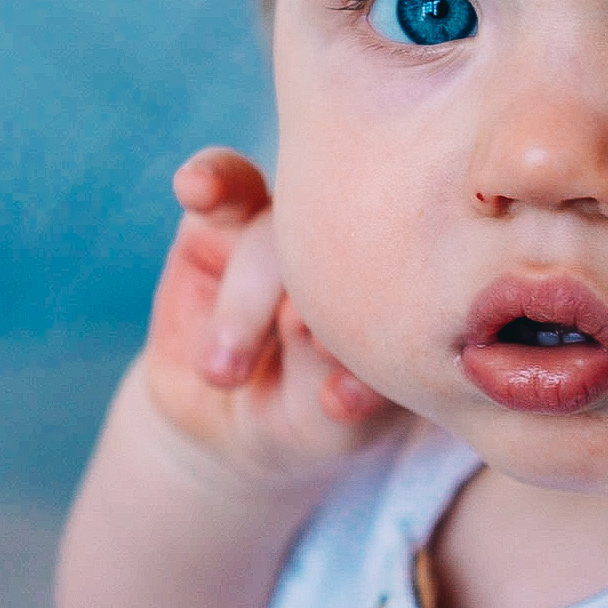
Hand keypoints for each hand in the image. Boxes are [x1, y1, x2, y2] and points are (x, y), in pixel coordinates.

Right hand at [138, 147, 403, 496]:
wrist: (222, 422)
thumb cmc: (303, 421)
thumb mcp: (325, 431)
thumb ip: (338, 399)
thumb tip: (330, 361)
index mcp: (405, 286)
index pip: (413, 280)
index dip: (378, 321)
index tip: (339, 384)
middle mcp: (356, 243)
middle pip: (344, 249)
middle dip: (310, 306)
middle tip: (289, 352)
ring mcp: (291, 224)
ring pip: (277, 231)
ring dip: (244, 305)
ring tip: (223, 375)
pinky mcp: (225, 213)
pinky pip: (225, 177)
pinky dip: (211, 177)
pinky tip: (194, 186)